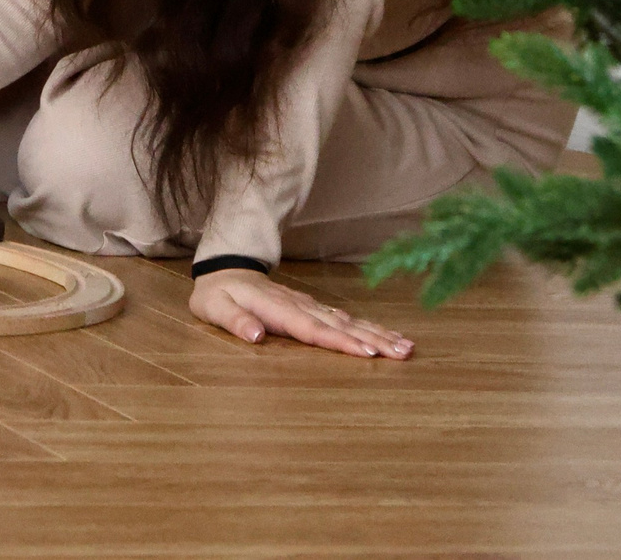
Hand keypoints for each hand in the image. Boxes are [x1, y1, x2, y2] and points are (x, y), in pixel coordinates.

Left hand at [189, 268, 414, 358]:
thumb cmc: (218, 294)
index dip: (340, 341)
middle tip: (404, 353)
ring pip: (348, 321)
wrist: (225, 268)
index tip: (367, 353)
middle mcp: (300, 306)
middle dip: (374, 339)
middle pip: (340, 325)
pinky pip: (343, 318)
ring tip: (406, 347)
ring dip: (378, 333)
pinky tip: (387, 336)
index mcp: (277, 309)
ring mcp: (309, 305)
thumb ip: (234, 321)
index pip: (313, 329)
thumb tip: (254, 336)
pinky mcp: (313, 307)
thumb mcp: (214, 307)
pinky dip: (367, 327)